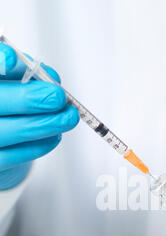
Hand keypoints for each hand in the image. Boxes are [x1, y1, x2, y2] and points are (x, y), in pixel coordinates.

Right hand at [0, 43, 79, 189]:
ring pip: (8, 131)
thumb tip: (51, 78)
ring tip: (68, 117)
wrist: (0, 141)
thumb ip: (29, 74)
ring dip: (44, 124)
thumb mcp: (16, 81)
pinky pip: (14, 156)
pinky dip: (39, 145)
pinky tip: (55, 135)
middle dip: (28, 99)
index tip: (13, 58)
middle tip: (57, 97)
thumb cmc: (9, 102)